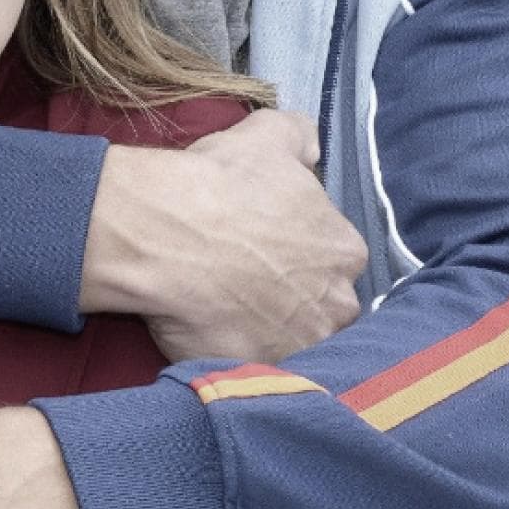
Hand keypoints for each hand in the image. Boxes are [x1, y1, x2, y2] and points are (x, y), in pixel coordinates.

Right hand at [82, 109, 366, 360]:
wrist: (164, 234)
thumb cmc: (218, 184)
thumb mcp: (266, 135)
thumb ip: (300, 135)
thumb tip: (312, 148)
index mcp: (344, 249)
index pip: (335, 257)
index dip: (300, 253)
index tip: (268, 249)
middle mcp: (336, 304)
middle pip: (323, 306)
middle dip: (295, 299)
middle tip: (249, 283)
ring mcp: (299, 346)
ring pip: (294, 342)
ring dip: (271, 331)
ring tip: (231, 314)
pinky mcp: (259, 373)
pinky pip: (256, 371)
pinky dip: (240, 357)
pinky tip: (214, 335)